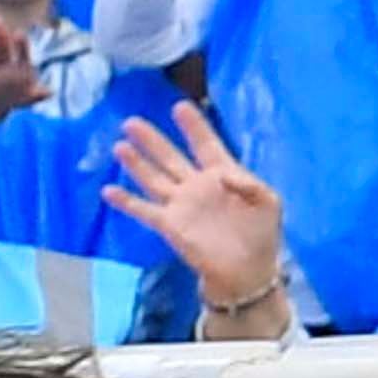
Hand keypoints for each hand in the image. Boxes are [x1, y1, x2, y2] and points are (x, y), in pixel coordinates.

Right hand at [105, 99, 289, 303]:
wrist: (247, 271)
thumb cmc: (261, 234)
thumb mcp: (268, 202)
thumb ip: (249, 183)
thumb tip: (224, 173)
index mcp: (223, 174)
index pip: (205, 144)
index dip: (194, 126)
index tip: (180, 106)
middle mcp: (197, 185)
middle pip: (170, 157)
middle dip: (153, 139)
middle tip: (132, 121)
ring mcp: (181, 205)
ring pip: (153, 178)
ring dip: (136, 163)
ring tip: (120, 146)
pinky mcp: (170, 225)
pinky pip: (144, 210)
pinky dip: (126, 201)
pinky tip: (109, 190)